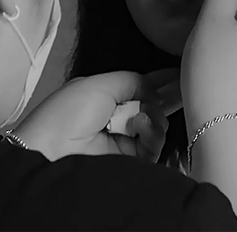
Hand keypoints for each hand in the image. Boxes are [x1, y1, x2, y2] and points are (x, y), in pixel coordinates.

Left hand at [13, 69, 177, 161]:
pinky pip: (153, 147)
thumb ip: (134, 81)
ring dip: (156, 116)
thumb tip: (157, 89)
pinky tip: (142, 125)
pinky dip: (153, 133)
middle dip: (167, 97)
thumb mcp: (100, 84)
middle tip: (184, 89)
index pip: (139, 86)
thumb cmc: (69, 112)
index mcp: (104, 96)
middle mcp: (116, 118)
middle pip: (152, 106)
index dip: (160, 80)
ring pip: (156, 127)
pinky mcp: (130, 163)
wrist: (51, 152)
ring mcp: (123, 141)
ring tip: (146, 114)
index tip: (181, 73)